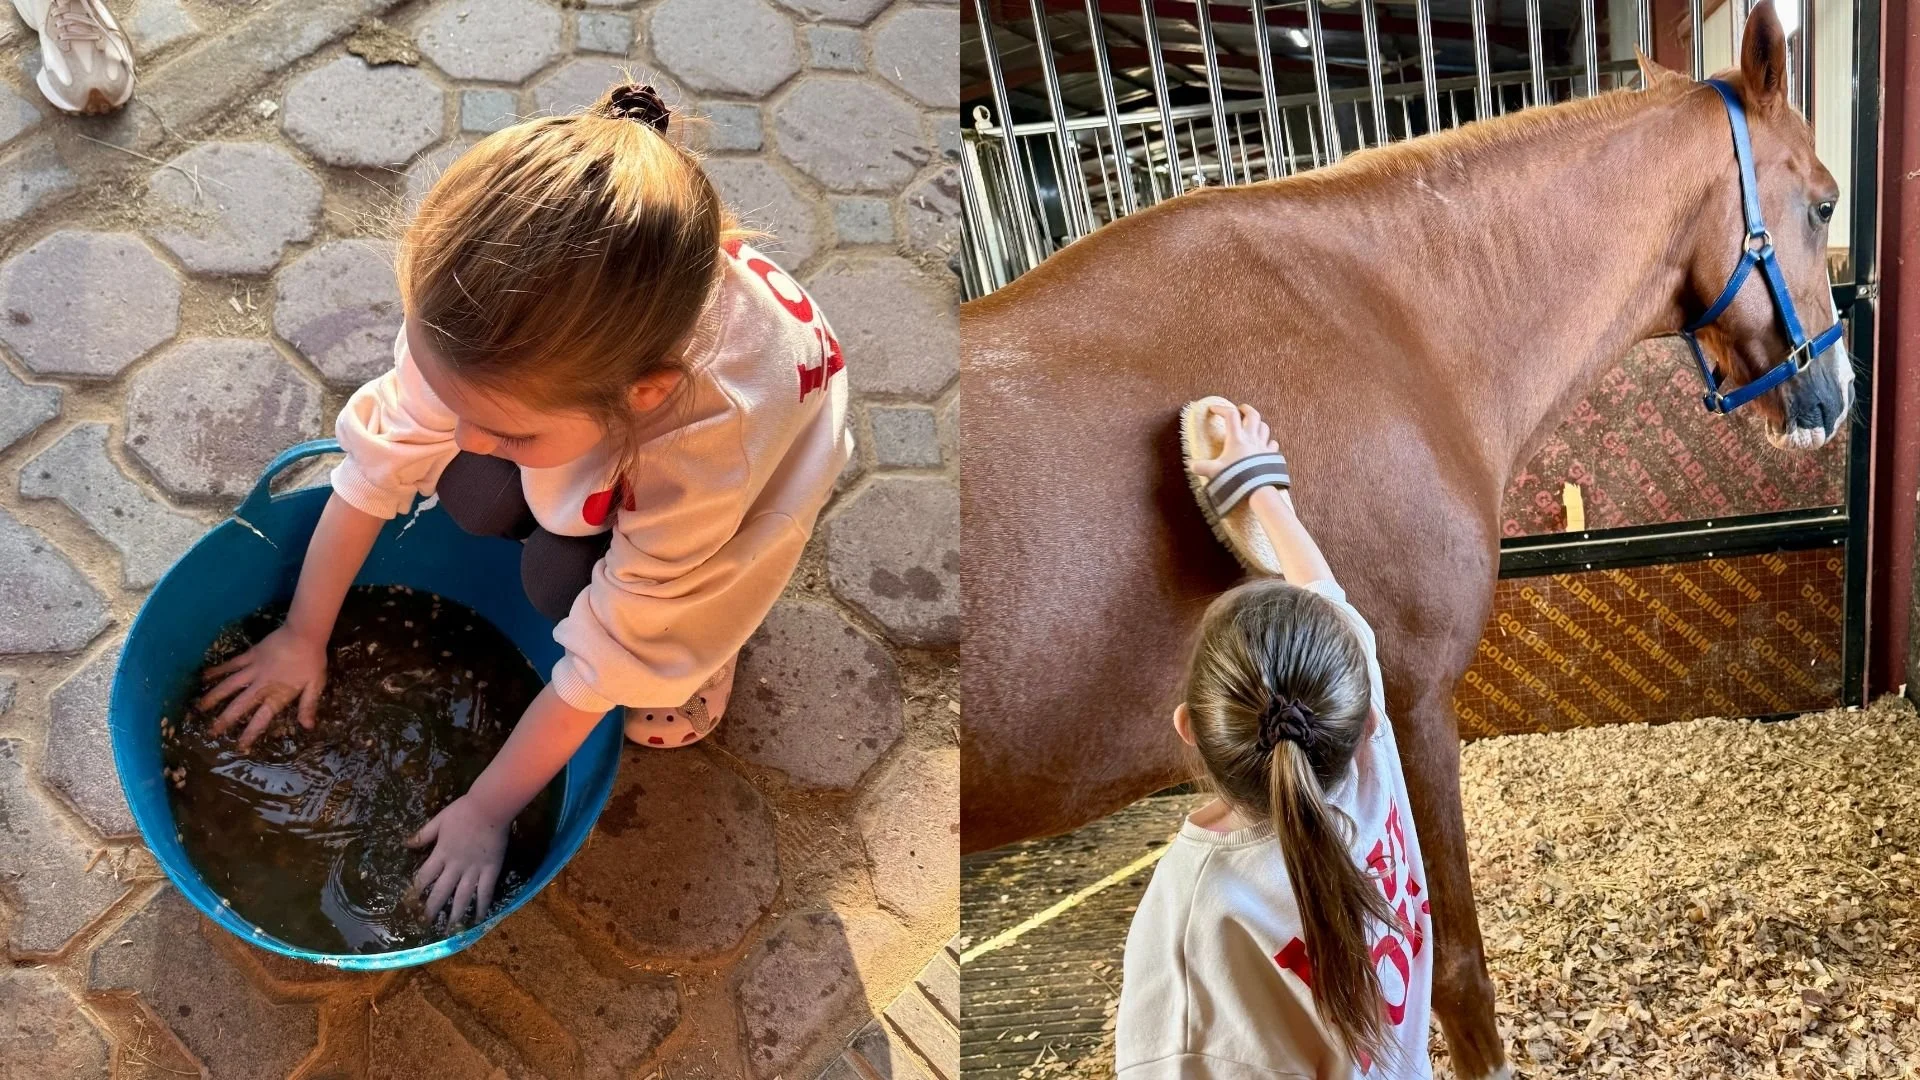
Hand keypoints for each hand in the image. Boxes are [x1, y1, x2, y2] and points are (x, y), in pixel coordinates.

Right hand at [198, 625, 327, 750]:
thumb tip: (307, 727)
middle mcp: (261, 685)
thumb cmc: (312, 661)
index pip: (261, 719)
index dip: (250, 733)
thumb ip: (308, 706)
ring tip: (199, 707)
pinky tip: (203, 676)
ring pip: (229, 686)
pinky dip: (217, 671)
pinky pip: (230, 665)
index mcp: (277, 695)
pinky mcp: (249, 656)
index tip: (239, 746)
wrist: (304, 634)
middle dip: (224, 720)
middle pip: (239, 706)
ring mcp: (253, 670)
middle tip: (210, 732)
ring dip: (213, 697)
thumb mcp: (315, 685)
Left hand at [407, 794, 508, 928]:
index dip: (415, 891)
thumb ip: (423, 834)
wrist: (490, 806)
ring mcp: (474, 869)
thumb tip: (406, 844)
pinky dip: (482, 906)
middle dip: (432, 909)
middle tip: (426, 925)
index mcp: (441, 853)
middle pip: (441, 892)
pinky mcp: (491, 869)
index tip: (409, 904)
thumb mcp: (439, 820)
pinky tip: (479, 918)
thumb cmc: (463, 811)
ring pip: (462, 896)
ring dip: (455, 914)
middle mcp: (455, 865)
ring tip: (450, 930)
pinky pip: (486, 891)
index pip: (424, 877)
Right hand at [1189, 402, 1281, 479]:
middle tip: (1240, 409)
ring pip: (1264, 427)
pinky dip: (1269, 441)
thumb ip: (1202, 467)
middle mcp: (1251, 438)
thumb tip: (1191, 465)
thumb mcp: (1215, 472)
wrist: (1258, 489)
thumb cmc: (1237, 478)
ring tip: (1252, 425)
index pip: (1230, 415)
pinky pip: (1273, 444)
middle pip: (1253, 415)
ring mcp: (1263, 446)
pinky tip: (1266, 444)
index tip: (1213, 409)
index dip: (1221, 408)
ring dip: (1258, 423)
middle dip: (1246, 409)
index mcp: (1237, 439)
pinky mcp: (1271, 456)